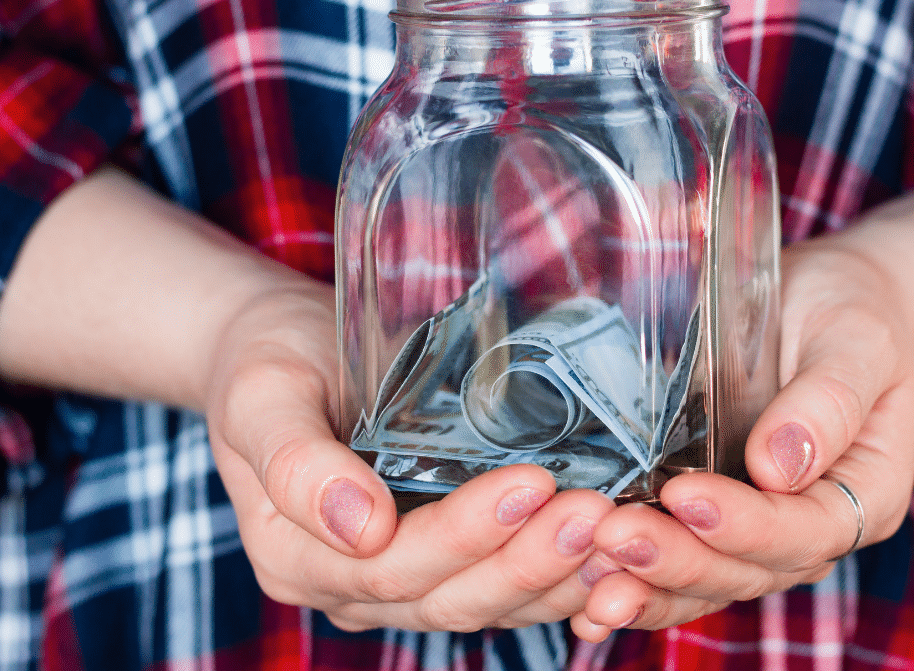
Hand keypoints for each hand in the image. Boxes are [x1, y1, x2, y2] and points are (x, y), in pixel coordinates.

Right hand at [203, 283, 614, 630]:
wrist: (288, 348)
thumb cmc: (271, 360)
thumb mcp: (263, 393)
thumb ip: (294, 462)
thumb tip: (359, 527)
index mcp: (296, 555)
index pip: (390, 567)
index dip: (464, 536)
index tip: (529, 485)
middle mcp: (348, 584)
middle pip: (449, 595)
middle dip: (526, 560)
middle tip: (592, 512)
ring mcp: (398, 578)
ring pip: (484, 601)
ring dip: (553, 575)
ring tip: (614, 530)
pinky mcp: (441, 557)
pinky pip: (500, 586)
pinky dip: (555, 576)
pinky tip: (606, 549)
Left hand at [570, 237, 913, 639]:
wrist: (823, 304)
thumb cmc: (850, 314)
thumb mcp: (855, 342)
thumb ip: (828, 402)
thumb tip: (778, 466)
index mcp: (864, 494)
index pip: (807, 531)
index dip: (746, 524)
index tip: (685, 496)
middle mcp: (813, 529)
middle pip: (748, 569)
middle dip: (679, 559)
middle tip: (615, 536)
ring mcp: (760, 532)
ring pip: (707, 582)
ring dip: (649, 586)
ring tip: (594, 586)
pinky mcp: (714, 523)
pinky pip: (680, 567)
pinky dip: (637, 586)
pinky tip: (588, 606)